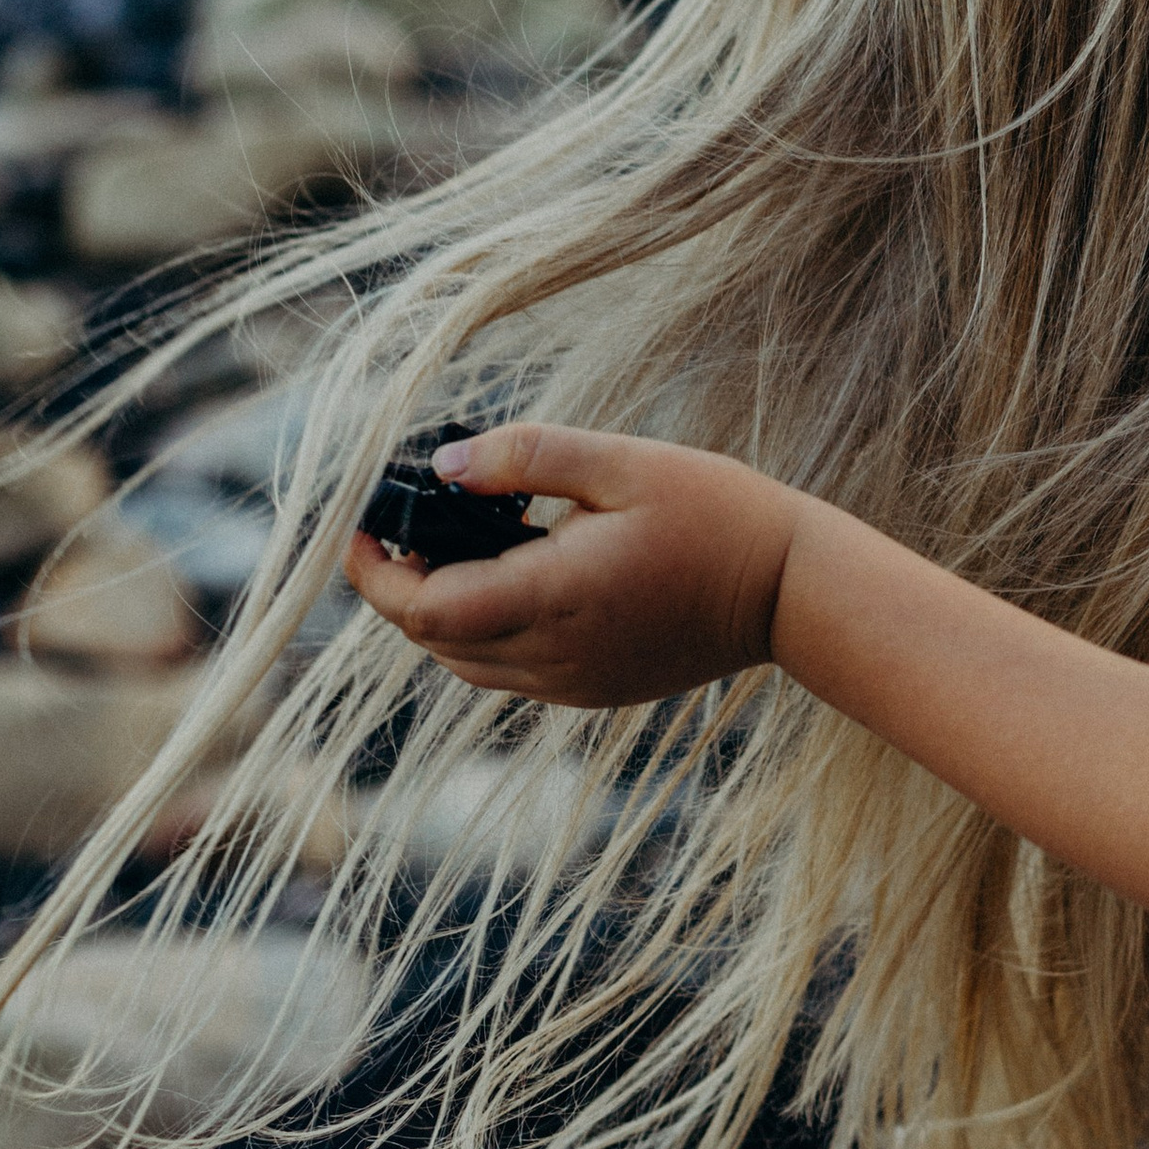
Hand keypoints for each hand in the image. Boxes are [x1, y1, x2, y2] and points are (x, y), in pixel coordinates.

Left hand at [343, 422, 796, 705]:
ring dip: (441, 610)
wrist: (788, 590)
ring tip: (457, 542)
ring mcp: (573, 684)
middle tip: (406, 520)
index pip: (423, 609)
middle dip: (401, 585)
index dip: (374, 572)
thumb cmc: (714, 513)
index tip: (360, 525)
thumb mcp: (622, 463)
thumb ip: (526, 457)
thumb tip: (444, 466)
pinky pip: (509, 669)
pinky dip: (485, 628)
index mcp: (554, 598)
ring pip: (465, 663)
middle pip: (433, 640)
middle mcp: (553, 657)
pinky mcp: (593, 691)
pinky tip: (514, 574)